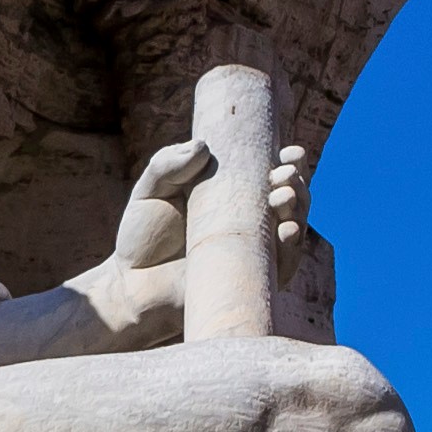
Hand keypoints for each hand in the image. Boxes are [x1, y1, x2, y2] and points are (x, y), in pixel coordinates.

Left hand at [94, 139, 319, 333]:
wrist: (132, 284)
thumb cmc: (143, 234)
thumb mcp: (151, 189)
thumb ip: (168, 163)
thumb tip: (203, 147)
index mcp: (234, 193)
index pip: (271, 172)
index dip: (289, 162)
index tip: (288, 153)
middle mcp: (252, 221)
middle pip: (291, 197)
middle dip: (296, 182)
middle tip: (283, 174)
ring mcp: (256, 252)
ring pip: (294, 227)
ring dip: (298, 208)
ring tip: (282, 196)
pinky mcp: (254, 282)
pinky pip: (284, 265)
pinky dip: (292, 247)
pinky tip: (287, 230)